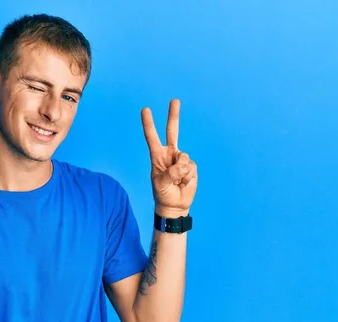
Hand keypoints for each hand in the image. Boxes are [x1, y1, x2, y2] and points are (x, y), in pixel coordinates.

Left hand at [141, 99, 197, 217]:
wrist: (175, 205)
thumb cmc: (163, 193)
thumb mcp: (161, 184)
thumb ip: (171, 173)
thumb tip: (183, 165)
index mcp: (157, 156)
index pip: (152, 137)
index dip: (148, 124)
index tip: (145, 109)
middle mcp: (169, 154)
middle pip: (172, 131)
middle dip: (173, 115)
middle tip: (175, 100)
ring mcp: (181, 159)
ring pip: (184, 157)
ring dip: (181, 172)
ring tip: (176, 182)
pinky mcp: (191, 166)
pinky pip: (191, 167)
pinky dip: (188, 177)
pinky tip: (184, 183)